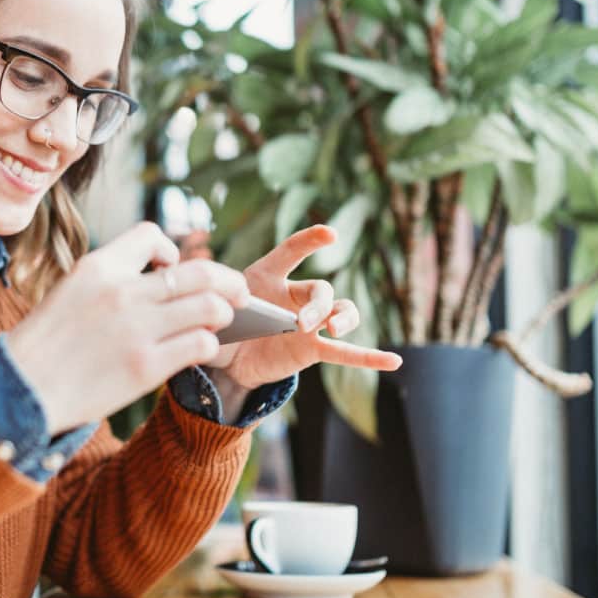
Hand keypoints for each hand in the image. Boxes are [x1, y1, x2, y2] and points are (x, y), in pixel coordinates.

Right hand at [4, 222, 250, 435]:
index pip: (152, 236)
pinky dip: (209, 344)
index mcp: (98, 267)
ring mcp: (136, 329)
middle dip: (227, 280)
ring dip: (222, 312)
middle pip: (198, 272)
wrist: (21, 390)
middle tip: (238, 291)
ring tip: (221, 321)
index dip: (171, 251)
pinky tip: (203, 348)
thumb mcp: (69, 292)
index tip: (172, 269)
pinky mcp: (146, 366)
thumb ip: (112, 281)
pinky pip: (200, 344)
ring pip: (209, 306)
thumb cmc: (45, 345)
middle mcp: (121, 292)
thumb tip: (161, 278)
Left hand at [206, 225, 401, 389]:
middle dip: (318, 305)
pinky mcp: (312, 349)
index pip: (290, 251)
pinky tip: (395, 362)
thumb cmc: (220, 322)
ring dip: (342, 319)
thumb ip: (212, 302)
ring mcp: (308, 323)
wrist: (225, 358)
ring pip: (340, 312)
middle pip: (321, 290)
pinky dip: (370, 357)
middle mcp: (295, 295)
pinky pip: (345, 353)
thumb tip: (203, 299)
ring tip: (333, 329)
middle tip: (302, 323)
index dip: (309, 241)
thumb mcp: (210, 308)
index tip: (330, 235)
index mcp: (267, 276)